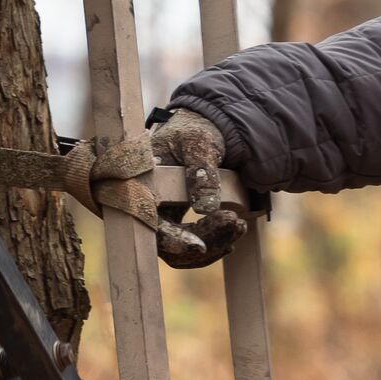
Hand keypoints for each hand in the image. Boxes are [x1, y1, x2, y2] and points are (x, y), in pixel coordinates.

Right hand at [150, 107, 248, 269]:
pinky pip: (193, 244)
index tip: (199, 246)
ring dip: (213, 244)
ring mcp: (162, 216)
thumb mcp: (197, 140)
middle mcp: (147, 204)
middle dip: (204, 240)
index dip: (172, 239)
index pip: (149, 220)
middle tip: (235, 222)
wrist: (206, 129)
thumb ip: (200, 170)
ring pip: (182, 250)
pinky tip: (233, 230)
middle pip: (167, 242)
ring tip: (239, 225)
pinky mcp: (179, 222)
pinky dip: (215, 243)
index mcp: (141, 182)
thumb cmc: (194, 130)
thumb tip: (204, 207)